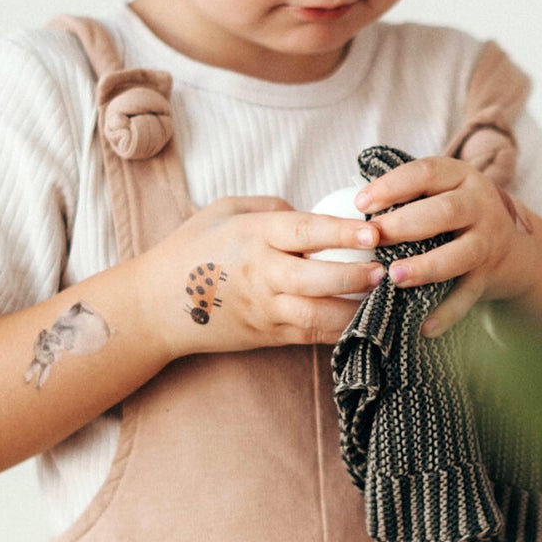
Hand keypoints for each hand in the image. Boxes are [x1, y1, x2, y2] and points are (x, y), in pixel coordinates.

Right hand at [139, 196, 381, 359]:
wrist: (155, 306)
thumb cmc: (191, 250)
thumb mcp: (224, 211)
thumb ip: (272, 206)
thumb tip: (312, 212)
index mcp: (254, 235)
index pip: (305, 231)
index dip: (342, 232)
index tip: (373, 231)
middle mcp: (262, 274)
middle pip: (317, 278)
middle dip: (357, 276)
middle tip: (386, 270)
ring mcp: (266, 309)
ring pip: (319, 314)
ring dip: (356, 309)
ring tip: (385, 299)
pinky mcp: (269, 335)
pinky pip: (313, 335)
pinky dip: (342, 330)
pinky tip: (369, 321)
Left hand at [354, 158, 539, 335]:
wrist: (510, 251)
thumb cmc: (454, 217)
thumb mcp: (440, 192)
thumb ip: (406, 194)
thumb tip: (349, 208)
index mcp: (460, 177)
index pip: (426, 173)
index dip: (392, 186)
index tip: (360, 204)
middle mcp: (479, 206)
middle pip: (445, 212)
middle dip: (405, 225)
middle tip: (373, 238)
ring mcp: (488, 242)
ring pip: (461, 254)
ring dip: (426, 266)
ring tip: (394, 277)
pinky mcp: (489, 276)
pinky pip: (468, 296)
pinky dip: (446, 313)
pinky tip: (423, 327)